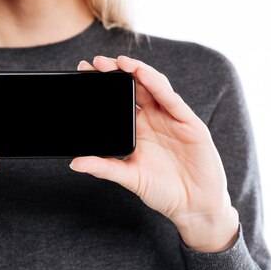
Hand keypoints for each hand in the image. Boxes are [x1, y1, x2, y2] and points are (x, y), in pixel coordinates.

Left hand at [71, 55, 238, 251]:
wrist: (195, 207)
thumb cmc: (163, 191)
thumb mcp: (129, 177)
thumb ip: (104, 168)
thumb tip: (75, 162)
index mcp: (138, 129)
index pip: (119, 100)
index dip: (104, 85)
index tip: (83, 72)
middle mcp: (155, 119)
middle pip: (134, 87)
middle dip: (116, 72)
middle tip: (96, 62)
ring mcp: (172, 119)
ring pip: (153, 86)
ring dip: (137, 71)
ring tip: (119, 62)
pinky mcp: (189, 123)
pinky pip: (171, 100)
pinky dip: (157, 85)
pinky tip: (143, 74)